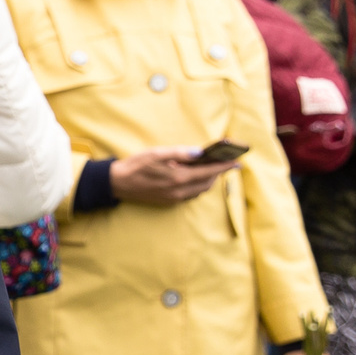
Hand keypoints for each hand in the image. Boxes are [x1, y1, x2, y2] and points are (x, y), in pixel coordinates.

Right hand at [109, 146, 238, 205]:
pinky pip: (190, 195)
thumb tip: (200, 153)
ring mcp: (174, 198)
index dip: (224, 167)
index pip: (209, 172)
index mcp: (178, 178)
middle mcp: (179, 191)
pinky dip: (197, 186)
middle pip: (207, 183)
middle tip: (223, 162)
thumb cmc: (136, 165)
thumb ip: (180, 153)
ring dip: (207, 180)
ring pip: (199, 190)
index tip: (237, 162)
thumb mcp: (157, 153)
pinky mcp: (168, 202)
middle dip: (217, 173)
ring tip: (209, 168)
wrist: (118, 183)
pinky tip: (193, 177)